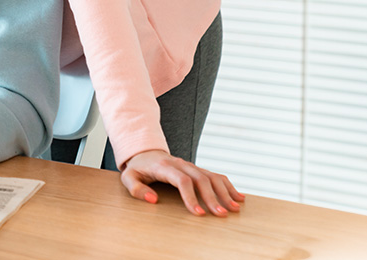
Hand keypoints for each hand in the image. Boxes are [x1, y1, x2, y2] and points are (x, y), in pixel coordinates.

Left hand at [121, 149, 245, 215]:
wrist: (145, 152)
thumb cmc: (137, 168)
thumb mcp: (128, 177)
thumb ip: (137, 189)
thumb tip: (153, 200)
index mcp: (164, 166)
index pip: (182, 181)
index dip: (191, 197)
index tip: (198, 214)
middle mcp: (181, 164)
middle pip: (201, 179)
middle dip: (212, 198)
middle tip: (220, 215)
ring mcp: (191, 165)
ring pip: (211, 176)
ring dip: (224, 192)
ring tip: (234, 208)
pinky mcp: (197, 168)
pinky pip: (215, 175)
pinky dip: (228, 185)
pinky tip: (238, 197)